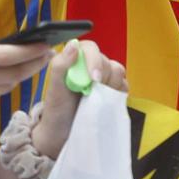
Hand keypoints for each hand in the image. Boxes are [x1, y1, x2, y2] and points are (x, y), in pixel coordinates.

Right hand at [0, 30, 53, 135]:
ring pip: (5, 85)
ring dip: (21, 76)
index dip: (31, 51)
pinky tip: (1, 76)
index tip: (46, 45)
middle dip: (35, 65)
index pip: (9, 55)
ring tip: (31, 65)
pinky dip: (0, 84)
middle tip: (48, 56)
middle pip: (14, 73)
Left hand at [30, 41, 128, 158]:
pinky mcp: (113, 90)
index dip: (94, 61)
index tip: (94, 79)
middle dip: (101, 77)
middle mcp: (91, 65)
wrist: (63, 133)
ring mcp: (104, 77)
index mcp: (75, 59)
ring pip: (118, 72)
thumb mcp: (54, 88)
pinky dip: (117, 94)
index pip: (90, 48)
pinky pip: (124, 86)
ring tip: (94, 99)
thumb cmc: (56, 109)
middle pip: (106, 61)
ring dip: (109, 86)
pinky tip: (105, 102)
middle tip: (91, 94)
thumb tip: (73, 45)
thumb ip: (61, 65)